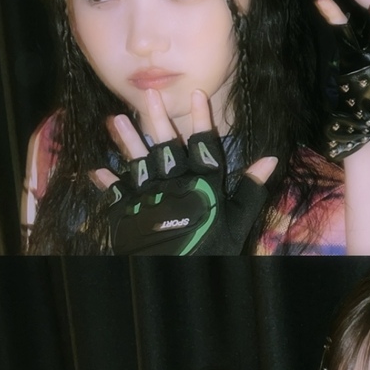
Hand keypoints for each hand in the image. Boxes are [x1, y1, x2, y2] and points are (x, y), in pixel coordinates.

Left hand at [95, 88, 276, 254]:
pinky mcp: (130, 214)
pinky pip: (116, 194)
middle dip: (158, 119)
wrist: (173, 277)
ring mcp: (149, 197)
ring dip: (127, 141)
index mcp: (202, 184)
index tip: (198, 92)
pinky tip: (98, 169)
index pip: (203, 145)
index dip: (201, 118)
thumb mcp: (238, 222)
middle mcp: (173, 184)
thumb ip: (250, 190)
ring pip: (138, 163)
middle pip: (165, 146)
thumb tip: (270, 159)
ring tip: (116, 119)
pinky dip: (108, 183)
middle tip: (150, 94)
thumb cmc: (210, 249)